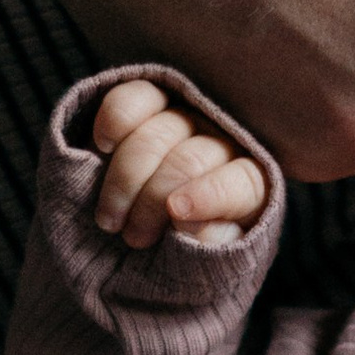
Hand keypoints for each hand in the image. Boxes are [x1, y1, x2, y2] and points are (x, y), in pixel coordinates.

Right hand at [89, 78, 268, 246]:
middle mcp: (223, 142)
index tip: (176, 211)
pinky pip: (135, 97)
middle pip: (189, 161)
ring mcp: (187, 117)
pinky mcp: (152, 100)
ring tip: (110, 220)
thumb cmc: (185, 243)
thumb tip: (196, 230)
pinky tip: (103, 147)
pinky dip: (115, 120)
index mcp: (250, 184)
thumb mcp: (204, 258)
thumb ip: (208, 246)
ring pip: (156, 135)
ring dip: (125, 179)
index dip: (209, 194)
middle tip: (132, 238)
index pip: (240, 182)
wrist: (149, 226)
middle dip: (154, 201)